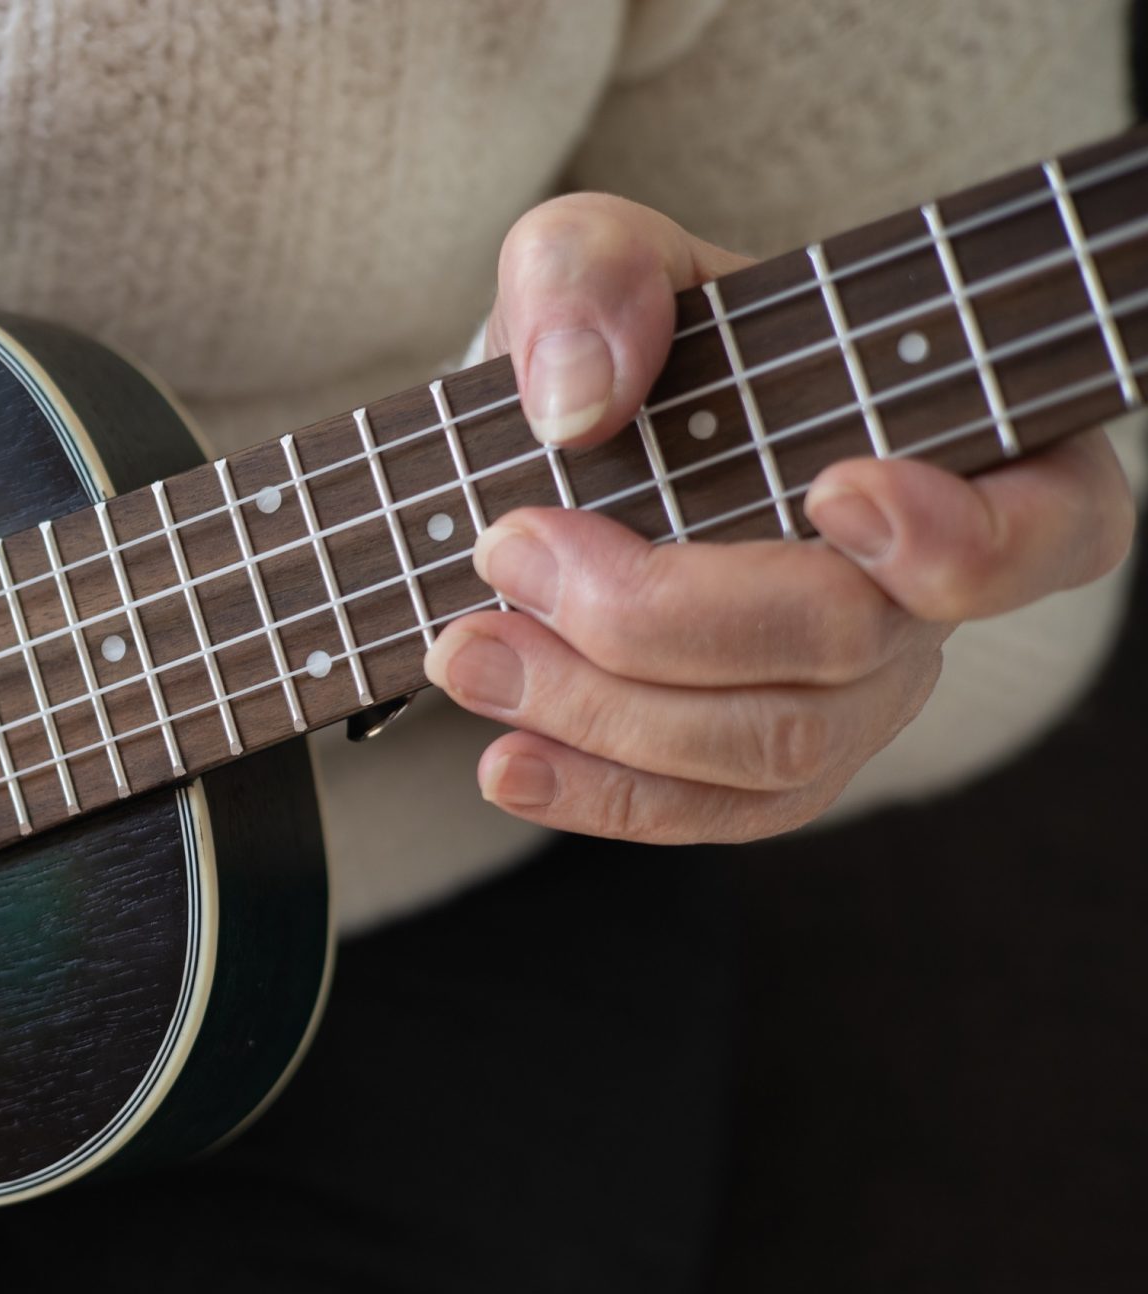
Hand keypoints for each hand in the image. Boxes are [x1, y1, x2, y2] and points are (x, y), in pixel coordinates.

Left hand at [424, 193, 1133, 841]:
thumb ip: (590, 274)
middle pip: (847, 644)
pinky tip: (503, 763)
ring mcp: (858, 695)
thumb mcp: (593, 255)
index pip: (1049, 524)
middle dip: (660, 614)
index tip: (832, 486)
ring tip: (467, 652)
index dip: (962, 535)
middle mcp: (932, 592)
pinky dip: (597, 796)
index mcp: (962, 447)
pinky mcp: (766, 768)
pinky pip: (708, 814)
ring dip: (601, 711)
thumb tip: (578, 398)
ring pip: (769, 747)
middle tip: (506, 550)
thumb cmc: (623, 335)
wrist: (561, 442)